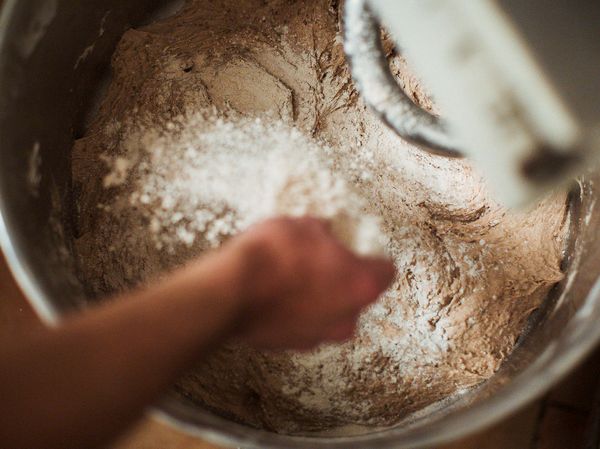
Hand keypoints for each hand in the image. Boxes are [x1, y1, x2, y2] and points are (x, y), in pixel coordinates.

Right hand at [221, 217, 395, 349]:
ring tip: (295, 277)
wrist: (231, 291)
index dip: (373, 257)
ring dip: (321, 297)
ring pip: (331, 312)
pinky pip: (306, 324)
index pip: (387, 271)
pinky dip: (298, 312)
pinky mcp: (295, 345)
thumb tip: (324, 232)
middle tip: (322, 261)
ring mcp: (321, 336)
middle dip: (343, 279)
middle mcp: (348, 317)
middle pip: (358, 295)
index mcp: (361, 285)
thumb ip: (325, 232)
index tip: (359, 250)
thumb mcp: (305, 225)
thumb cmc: (273, 254)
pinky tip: (279, 295)